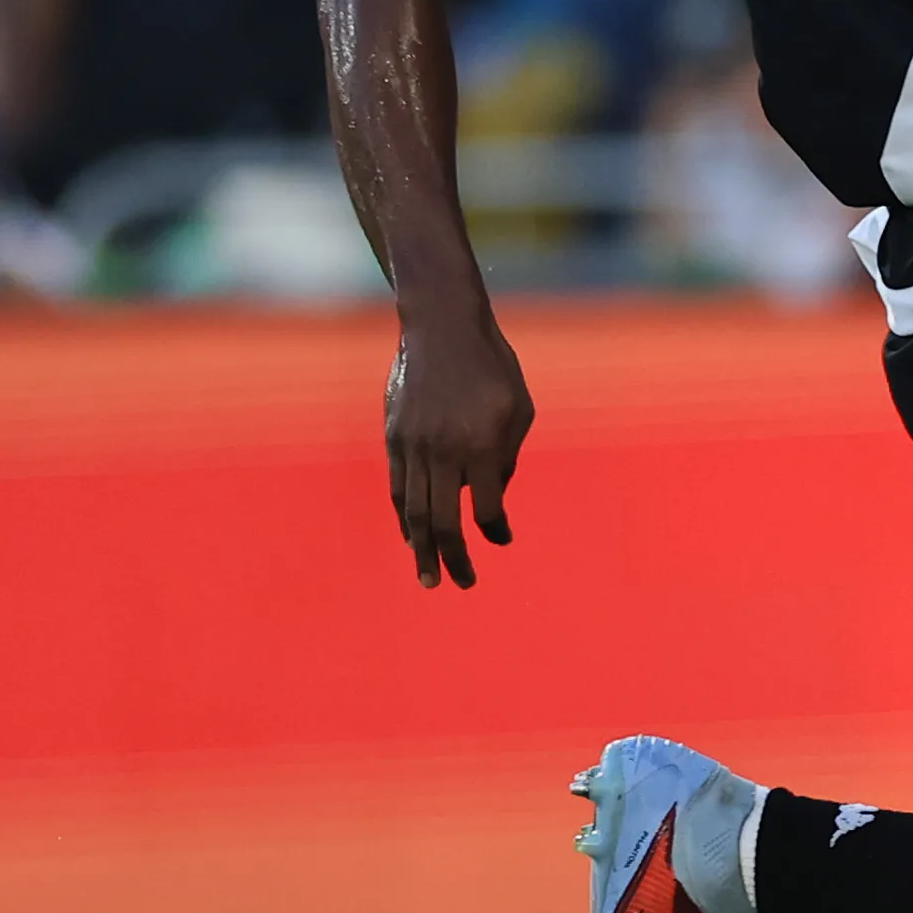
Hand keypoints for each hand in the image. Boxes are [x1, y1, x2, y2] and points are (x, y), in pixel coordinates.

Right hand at [387, 303, 532, 588]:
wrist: (442, 328)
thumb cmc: (493, 367)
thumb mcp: (518, 409)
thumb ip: (507, 456)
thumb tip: (491, 495)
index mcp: (481, 446)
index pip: (486, 506)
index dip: (494, 529)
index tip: (502, 538)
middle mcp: (443, 452)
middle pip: (442, 520)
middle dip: (452, 557)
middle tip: (460, 585)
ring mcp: (412, 446)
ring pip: (413, 510)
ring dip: (421, 548)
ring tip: (428, 577)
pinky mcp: (394, 437)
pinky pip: (398, 487)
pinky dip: (404, 515)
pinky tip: (411, 535)